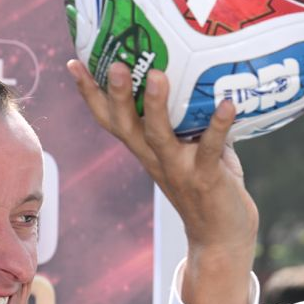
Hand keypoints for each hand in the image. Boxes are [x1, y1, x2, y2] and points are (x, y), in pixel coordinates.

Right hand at [70, 60, 258, 303]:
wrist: (221, 241)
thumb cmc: (210, 189)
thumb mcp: (194, 151)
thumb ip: (193, 120)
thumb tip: (206, 79)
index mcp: (146, 151)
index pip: (111, 120)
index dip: (91, 94)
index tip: (75, 62)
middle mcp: (156, 159)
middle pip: (126, 125)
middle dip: (116, 94)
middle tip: (114, 63)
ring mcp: (179, 170)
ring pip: (159, 136)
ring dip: (156, 106)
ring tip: (157, 75)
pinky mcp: (207, 179)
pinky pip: (211, 149)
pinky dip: (219, 125)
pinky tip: (228, 104)